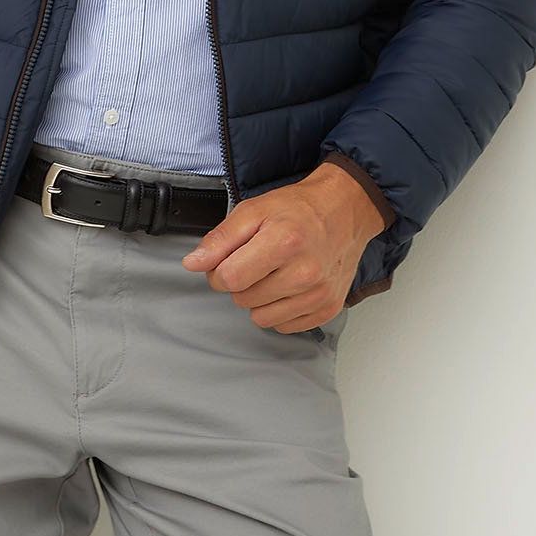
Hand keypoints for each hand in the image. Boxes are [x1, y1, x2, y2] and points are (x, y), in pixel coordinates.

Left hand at [179, 165, 381, 333]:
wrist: (343, 211)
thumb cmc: (297, 209)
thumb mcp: (253, 211)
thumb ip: (220, 239)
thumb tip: (193, 264)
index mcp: (283, 242)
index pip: (230, 279)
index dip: (219, 271)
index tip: (228, 261)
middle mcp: (305, 272)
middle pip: (243, 299)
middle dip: (241, 282)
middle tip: (257, 260)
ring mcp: (318, 293)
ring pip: (262, 319)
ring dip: (259, 299)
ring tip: (273, 272)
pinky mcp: (327, 308)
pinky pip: (284, 326)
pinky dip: (280, 310)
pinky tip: (288, 286)